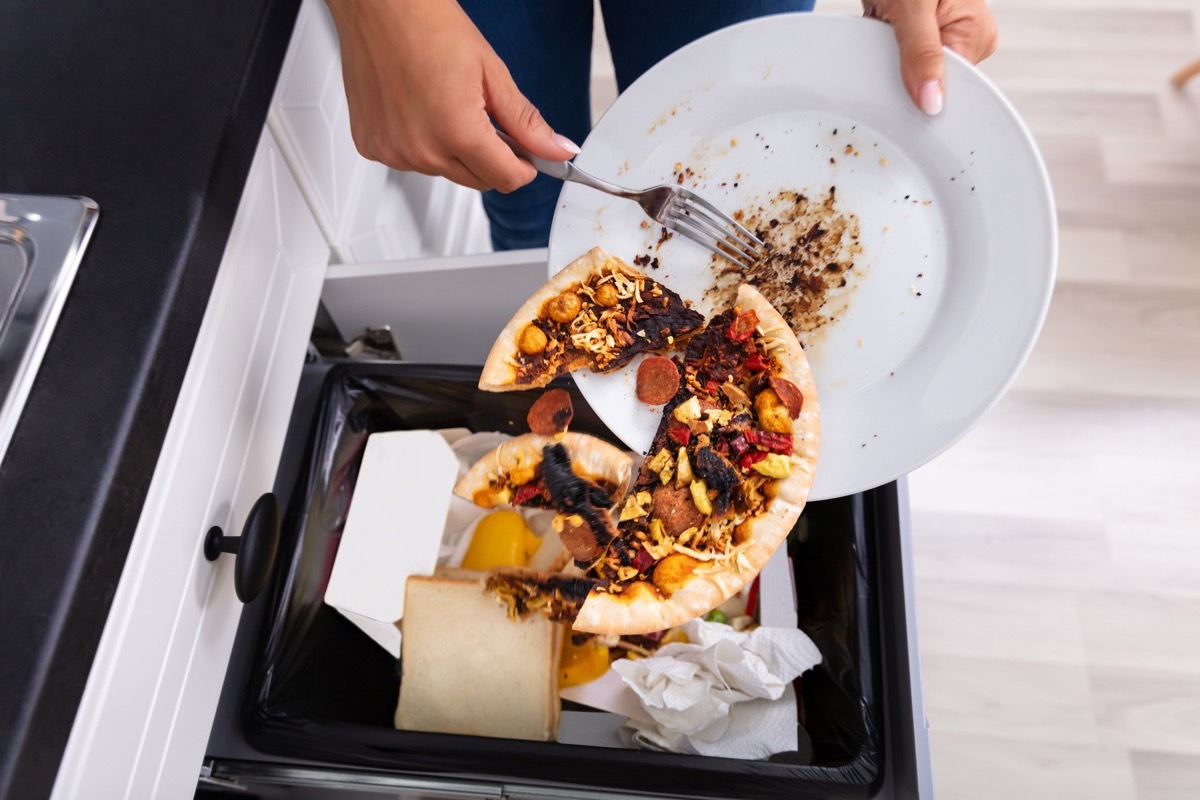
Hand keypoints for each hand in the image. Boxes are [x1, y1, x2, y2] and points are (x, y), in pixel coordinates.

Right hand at [324, 0, 578, 191]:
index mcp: (457, 132)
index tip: (526, 153)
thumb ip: (526, 121)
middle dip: (491, 158)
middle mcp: (422, 150)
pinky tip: (418, 110)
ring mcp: (393, 151)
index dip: (524, 167)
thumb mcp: (491, 73)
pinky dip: (421, 145)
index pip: (507, 179)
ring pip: (445, 172)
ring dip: (454, 151)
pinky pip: (411, 162)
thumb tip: (558, 150)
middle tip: (484, 116)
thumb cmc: (427, 25)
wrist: (377, 5)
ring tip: (445, 105)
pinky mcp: (372, 147)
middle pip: (478, 181)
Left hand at [863, 0, 998, 114]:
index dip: (922, 91)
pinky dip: (882, 47)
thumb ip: (922, 53)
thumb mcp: (912, 6)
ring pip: (910, 72)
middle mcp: (965, 36)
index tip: (899, 84)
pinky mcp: (919, 33)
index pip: (951, 86)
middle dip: (901, 69)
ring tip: (885, 25)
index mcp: (977, 33)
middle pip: (929, 81)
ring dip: (888, 57)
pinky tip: (880, 28)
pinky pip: (898, 57)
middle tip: (889, 38)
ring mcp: (942, 35)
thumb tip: (933, 102)